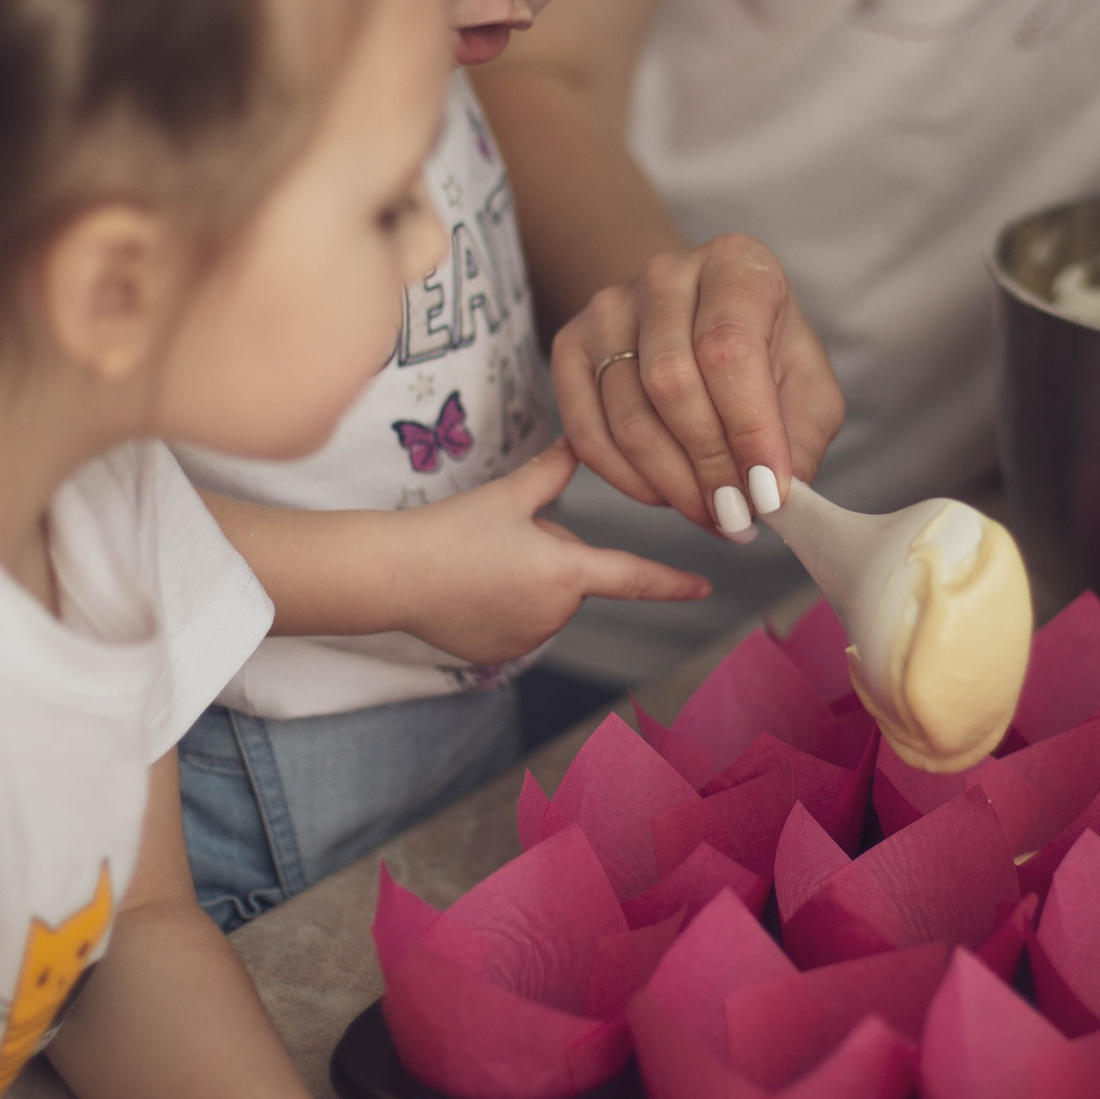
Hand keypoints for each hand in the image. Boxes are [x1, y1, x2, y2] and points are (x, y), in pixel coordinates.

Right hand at [393, 440, 710, 663]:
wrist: (392, 577)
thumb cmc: (450, 531)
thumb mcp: (508, 495)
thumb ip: (553, 472)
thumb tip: (581, 443)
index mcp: (566, 571)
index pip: (635, 577)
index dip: (674, 582)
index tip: (707, 588)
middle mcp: (555, 613)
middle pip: (576, 576)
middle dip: (552, 555)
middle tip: (504, 540)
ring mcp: (528, 640)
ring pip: (548, 600)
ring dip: (529, 581)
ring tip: (483, 564)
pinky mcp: (502, 656)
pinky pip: (521, 624)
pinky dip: (505, 607)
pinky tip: (472, 592)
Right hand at [551, 234, 844, 538]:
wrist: (696, 318)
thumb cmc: (762, 353)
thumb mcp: (806, 386)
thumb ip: (802, 437)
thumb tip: (778, 494)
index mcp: (734, 264)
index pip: (729, 348)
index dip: (748, 428)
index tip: (767, 490)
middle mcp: (665, 273)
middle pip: (671, 383)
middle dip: (709, 465)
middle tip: (736, 514)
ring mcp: (609, 307)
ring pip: (628, 414)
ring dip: (671, 483)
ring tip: (709, 513)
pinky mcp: (571, 344)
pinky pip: (586, 430)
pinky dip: (626, 479)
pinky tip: (663, 495)